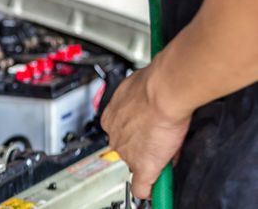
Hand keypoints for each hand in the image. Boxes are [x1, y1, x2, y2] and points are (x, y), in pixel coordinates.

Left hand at [101, 64, 191, 198]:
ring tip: (166, 153)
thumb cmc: (151, 87)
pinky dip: (149, 190)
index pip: (122, 133)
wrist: (161, 94)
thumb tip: (147, 107)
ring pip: (136, 164)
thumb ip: (137, 104)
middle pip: (128, 149)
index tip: (146, 134)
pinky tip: (157, 190)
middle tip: (160, 142)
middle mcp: (115, 136)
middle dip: (143, 148)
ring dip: (150, 161)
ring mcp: (127, 153)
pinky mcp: (143, 167)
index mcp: (111, 118)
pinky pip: (142, 187)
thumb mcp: (137, 91)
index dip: (138, 134)